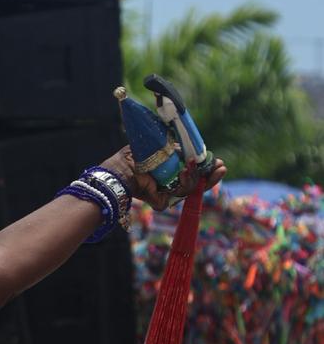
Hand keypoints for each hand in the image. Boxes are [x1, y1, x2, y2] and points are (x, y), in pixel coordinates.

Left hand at [100, 147, 226, 211]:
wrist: (121, 168)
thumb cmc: (135, 154)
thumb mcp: (160, 144)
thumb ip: (176, 145)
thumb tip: (191, 142)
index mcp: (171, 170)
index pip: (195, 170)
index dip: (207, 167)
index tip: (219, 162)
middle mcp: (170, 183)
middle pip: (198, 183)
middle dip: (212, 176)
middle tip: (222, 167)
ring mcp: (167, 194)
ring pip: (191, 187)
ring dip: (196, 175)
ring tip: (192, 165)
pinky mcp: (162, 202)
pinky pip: (180, 193)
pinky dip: (185, 182)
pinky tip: (183, 172)